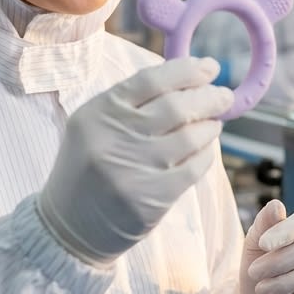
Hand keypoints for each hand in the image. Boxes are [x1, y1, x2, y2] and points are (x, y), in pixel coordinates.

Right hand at [37, 56, 233, 266]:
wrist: (68, 226)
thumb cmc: (89, 167)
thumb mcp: (95, 124)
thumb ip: (133, 102)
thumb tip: (189, 82)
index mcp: (100, 112)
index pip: (152, 80)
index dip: (187, 70)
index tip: (210, 68)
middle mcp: (115, 137)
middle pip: (177, 106)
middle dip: (209, 97)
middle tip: (224, 96)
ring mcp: (134, 169)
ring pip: (190, 136)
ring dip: (210, 126)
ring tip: (213, 124)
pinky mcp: (152, 198)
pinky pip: (194, 168)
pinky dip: (206, 154)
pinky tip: (205, 150)